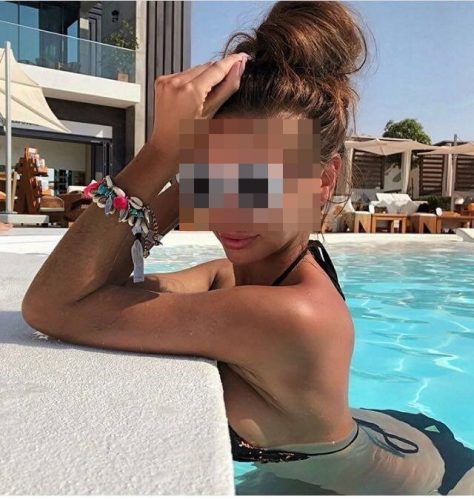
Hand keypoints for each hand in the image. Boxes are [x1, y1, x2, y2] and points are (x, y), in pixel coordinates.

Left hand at [148, 52, 249, 173]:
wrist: (167, 145)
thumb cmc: (192, 137)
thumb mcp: (212, 113)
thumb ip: (227, 88)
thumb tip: (239, 66)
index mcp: (191, 92)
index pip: (216, 69)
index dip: (231, 61)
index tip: (243, 56)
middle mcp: (176, 82)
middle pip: (205, 67)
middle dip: (218, 72)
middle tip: (229, 80)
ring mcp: (166, 80)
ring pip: (195, 69)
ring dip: (204, 76)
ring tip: (206, 95)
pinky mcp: (161, 81)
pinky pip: (183, 73)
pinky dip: (191, 80)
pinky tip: (193, 95)